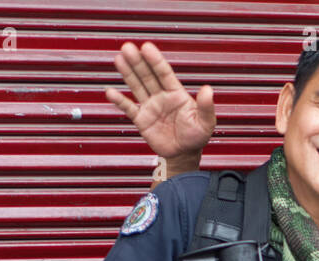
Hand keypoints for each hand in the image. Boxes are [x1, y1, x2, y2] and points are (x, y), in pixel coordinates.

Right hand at [105, 41, 215, 167]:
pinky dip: (120, 101)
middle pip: (147, 76)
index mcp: (176, 94)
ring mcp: (150, 107)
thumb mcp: (206, 122)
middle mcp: (161, 97)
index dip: (155, 60)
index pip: (164, 73)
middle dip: (138, 62)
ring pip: (137, 86)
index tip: (146, 47)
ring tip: (119, 58)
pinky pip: (129, 108)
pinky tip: (110, 92)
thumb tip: (208, 90)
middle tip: (128, 47)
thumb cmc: (197, 137)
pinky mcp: (142, 120)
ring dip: (128, 73)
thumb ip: (205, 106)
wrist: (185, 155)